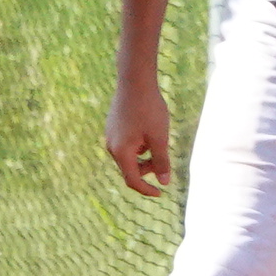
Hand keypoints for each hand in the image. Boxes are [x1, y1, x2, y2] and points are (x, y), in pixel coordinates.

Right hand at [103, 71, 177, 197]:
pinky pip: (126, 145)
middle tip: (164, 158)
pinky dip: (139, 146)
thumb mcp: (160, 138)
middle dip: (147, 169)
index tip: (161, 194)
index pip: (132, 180)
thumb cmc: (149, 110)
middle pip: (130, 169)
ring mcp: (110, 135)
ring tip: (158, 140)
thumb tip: (164, 182)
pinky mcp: (113, 127)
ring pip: (128, 156)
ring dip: (144, 157)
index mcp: (121, 152)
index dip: (146, 190)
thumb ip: (161, 162)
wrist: (135, 82)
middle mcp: (111, 146)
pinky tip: (149, 131)